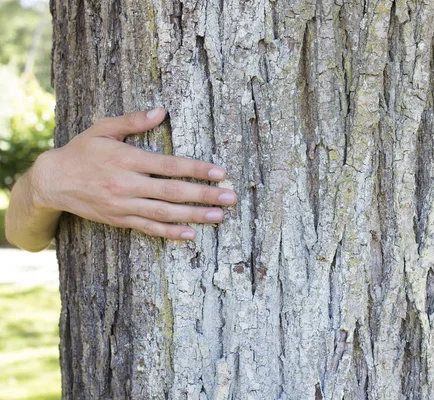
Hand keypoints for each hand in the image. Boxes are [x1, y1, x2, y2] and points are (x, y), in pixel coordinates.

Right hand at [31, 108, 236, 240]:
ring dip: (194, 216)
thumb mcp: (103, 129)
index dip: (196, 169)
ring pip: (164, 214)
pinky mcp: (119, 219)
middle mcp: (126, 184)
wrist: (52, 181)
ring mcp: (123, 205)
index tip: (220, 172)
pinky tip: (190, 234)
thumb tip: (161, 111)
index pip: (169, 166)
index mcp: (126, 159)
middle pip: (172, 192)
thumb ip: (133, 121)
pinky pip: (148, 228)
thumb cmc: (82, 151)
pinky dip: (170, 233)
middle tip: (230, 197)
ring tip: (219, 216)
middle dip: (204, 195)